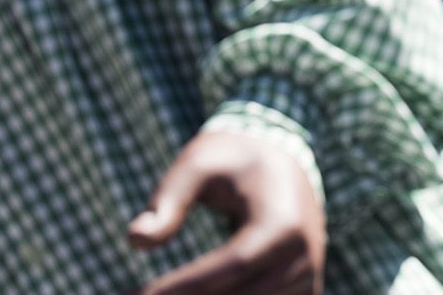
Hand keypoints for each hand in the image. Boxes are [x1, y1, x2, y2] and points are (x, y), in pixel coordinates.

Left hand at [127, 130, 324, 294]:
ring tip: (160, 294)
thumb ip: (167, 202)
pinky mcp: (305, 292)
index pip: (234, 263)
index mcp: (283, 220)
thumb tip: (134, 239)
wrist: (281, 162)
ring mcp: (307, 278)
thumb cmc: (232, 160)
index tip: (143, 294)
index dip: (186, 285)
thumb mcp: (197, 166)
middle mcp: (303, 255)